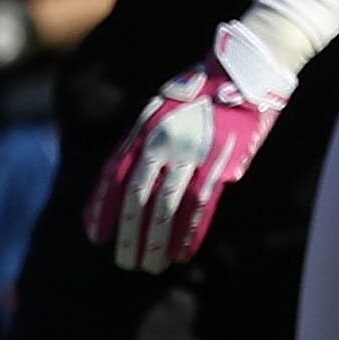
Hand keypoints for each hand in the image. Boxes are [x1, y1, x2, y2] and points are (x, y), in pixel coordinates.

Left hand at [82, 34, 292, 271]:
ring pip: (167, 207)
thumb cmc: (201, 92)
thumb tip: (121, 182)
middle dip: (129, 235)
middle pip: (138, 197)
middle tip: (125, 262)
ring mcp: (192, 153)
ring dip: (157, 241)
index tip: (94, 236)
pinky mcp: (220, 163)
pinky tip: (183, 253)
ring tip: (151, 266)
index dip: (101, 208)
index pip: (115, 174)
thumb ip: (143, 140)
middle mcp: (164, 141)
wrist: (245, 73)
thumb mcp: (162, 106)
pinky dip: (190, 233)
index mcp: (145, 126)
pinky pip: (200, 206)